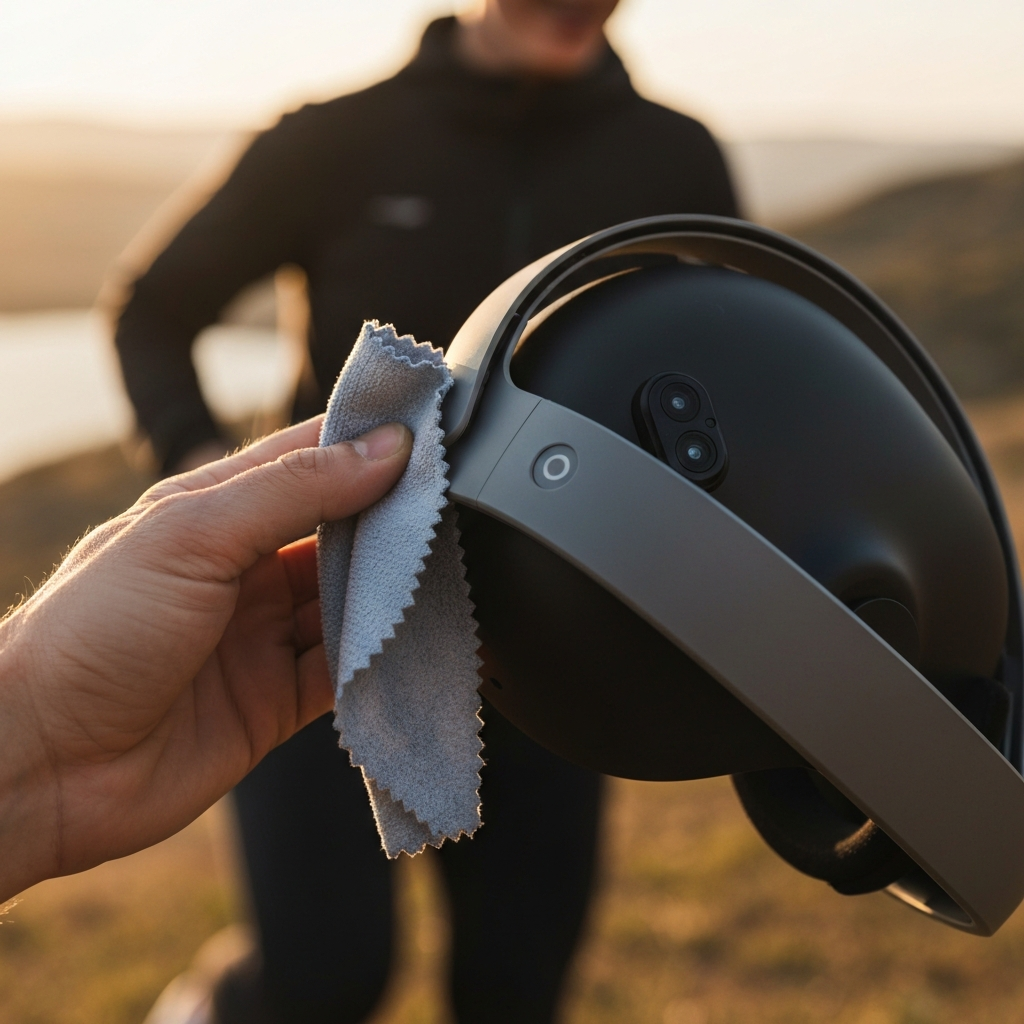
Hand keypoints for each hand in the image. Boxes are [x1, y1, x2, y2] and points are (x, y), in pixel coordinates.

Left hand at [0, 418, 410, 900]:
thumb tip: (384, 450)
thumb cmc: (91, 632)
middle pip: (341, 531)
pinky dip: (384, 659)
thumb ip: (292, 491)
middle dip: (395, 520)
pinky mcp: (276, 700)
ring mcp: (261, 635)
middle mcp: (244, 568)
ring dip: (395, 590)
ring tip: (455, 575)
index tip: (435, 433)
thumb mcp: (191, 535)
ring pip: (352, 600)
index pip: (309, 459)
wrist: (35, 767)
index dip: (369, 444)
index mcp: (215, 511)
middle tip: (459, 509)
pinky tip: (421, 644)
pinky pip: (347, 671)